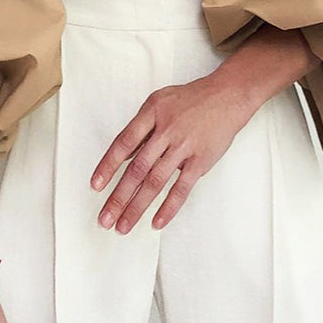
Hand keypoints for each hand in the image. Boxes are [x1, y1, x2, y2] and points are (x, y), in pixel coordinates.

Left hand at [89, 72, 251, 234]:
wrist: (227, 97)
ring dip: (137, 207)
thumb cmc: (190, 100)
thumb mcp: (159, 102)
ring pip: (155, 181)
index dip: (108, 165)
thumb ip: (141, 128)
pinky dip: (168, 207)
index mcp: (152, 112)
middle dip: (118, 197)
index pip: (124, 142)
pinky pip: (182, 188)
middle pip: (137, 168)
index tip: (95, 186)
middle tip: (104, 219)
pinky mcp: (201, 161)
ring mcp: (184, 146)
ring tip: (123, 226)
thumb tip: (122, 154)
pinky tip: (156, 222)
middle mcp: (166, 130)